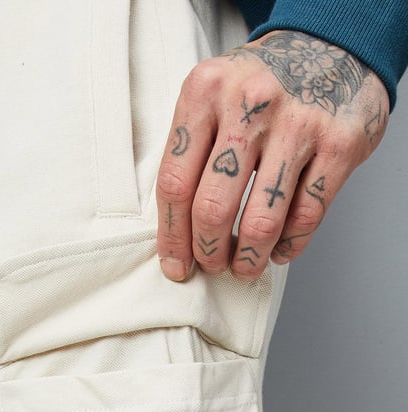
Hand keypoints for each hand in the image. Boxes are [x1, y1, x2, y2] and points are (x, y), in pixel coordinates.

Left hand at [156, 30, 388, 280]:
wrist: (332, 45)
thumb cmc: (261, 84)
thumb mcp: (212, 94)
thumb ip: (191, 149)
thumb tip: (176, 229)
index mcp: (205, 92)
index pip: (175, 183)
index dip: (172, 237)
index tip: (176, 265)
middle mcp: (250, 105)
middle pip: (212, 208)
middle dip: (208, 252)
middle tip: (212, 265)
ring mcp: (298, 124)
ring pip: (261, 221)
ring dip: (248, 258)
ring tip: (244, 266)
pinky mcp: (339, 145)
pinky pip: (305, 216)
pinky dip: (289, 245)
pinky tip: (278, 250)